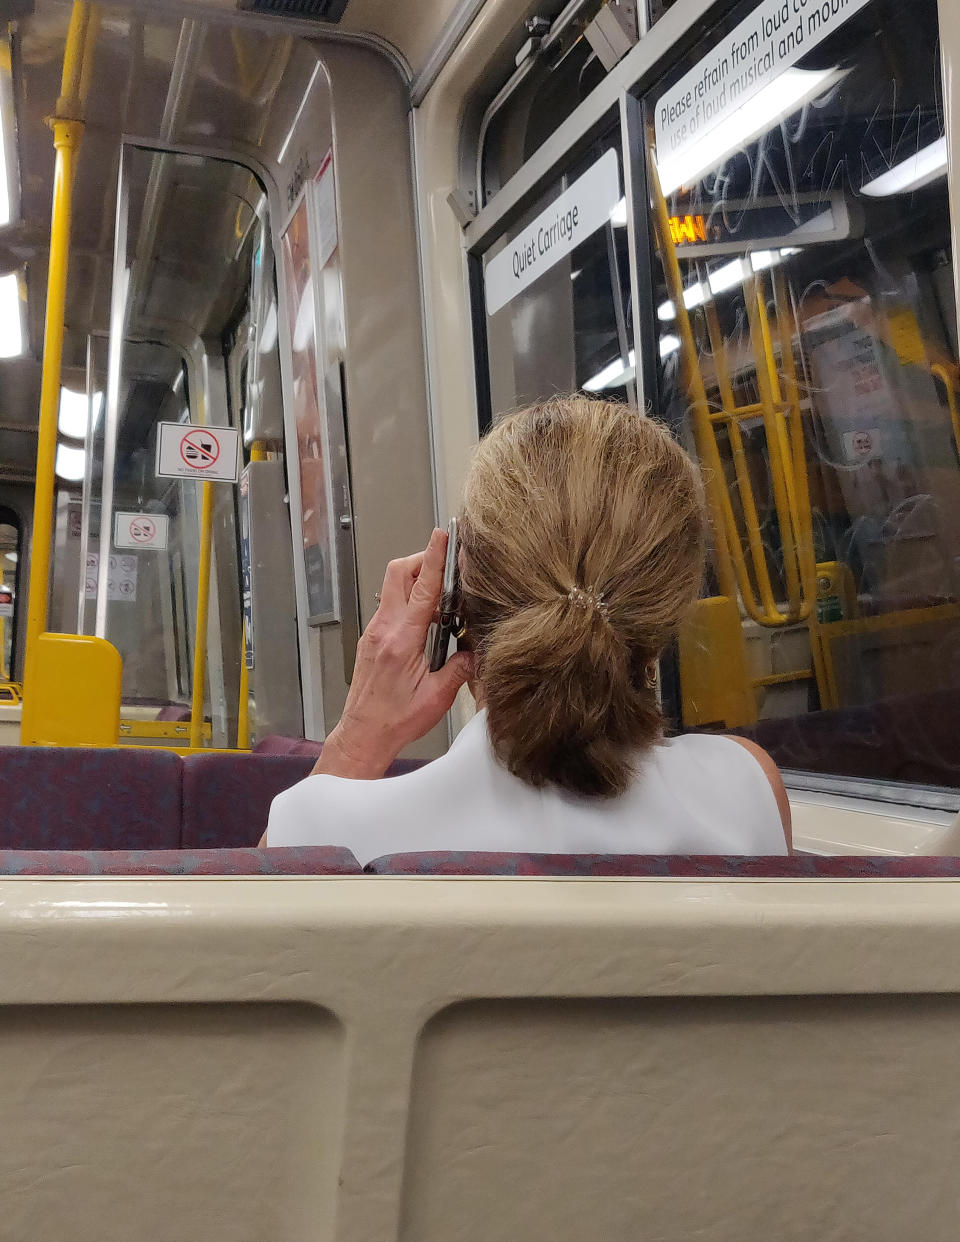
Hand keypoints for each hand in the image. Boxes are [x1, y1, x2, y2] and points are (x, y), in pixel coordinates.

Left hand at [314, 528, 473, 778]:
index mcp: (402, 639)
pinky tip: (426, 622)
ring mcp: (374, 632)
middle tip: (444, 564)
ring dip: (416, 582)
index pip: (422, 587)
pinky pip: (390, 607)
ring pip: (392, 588)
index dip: (434, 557)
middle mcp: (384, 629)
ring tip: (441, 599)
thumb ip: (460, 667)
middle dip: (422, 560)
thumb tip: (476, 649)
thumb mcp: (438, 696)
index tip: (442, 535)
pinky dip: (408, 602)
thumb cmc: (396, 720)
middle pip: (398, 573)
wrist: (363, 734)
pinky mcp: (371, 640)